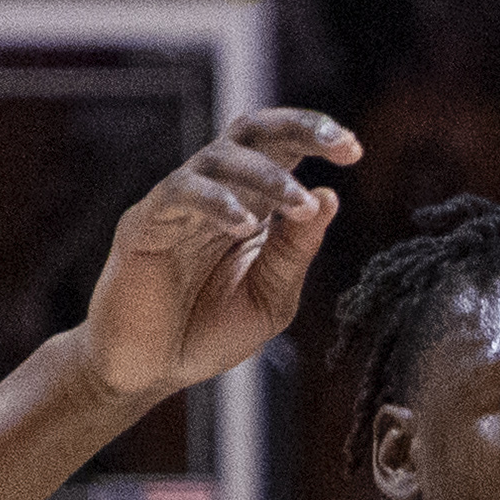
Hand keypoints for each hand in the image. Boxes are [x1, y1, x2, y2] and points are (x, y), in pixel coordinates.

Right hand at [71, 111, 354, 408]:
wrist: (149, 371)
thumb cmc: (206, 332)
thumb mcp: (269, 298)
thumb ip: (295, 252)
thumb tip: (328, 197)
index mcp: (250, 205)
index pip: (282, 150)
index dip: (315, 138)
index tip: (355, 149)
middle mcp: (216, 192)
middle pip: (252, 132)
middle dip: (298, 128)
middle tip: (338, 141)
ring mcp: (179, 203)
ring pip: (220, 158)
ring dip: (267, 176)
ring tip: (300, 204)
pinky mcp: (144, 222)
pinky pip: (181, 193)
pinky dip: (217, 202)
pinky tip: (245, 225)